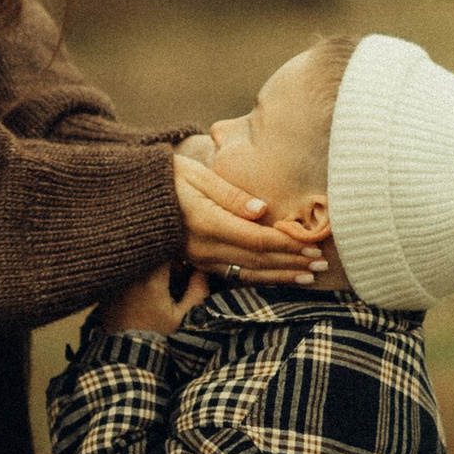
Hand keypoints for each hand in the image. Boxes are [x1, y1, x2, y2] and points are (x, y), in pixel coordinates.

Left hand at [94, 259, 211, 337]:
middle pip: (147, 253)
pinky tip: (139, 295)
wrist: (129, 356)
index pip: (165, 248)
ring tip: (155, 287)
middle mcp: (130, 275)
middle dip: (161, 259)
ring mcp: (115, 282)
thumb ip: (198, 289)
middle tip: (171, 276)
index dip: (176, 254)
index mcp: (151, 278)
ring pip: (134, 262)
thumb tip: (202, 269)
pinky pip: (121, 274)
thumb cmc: (159, 336)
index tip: (182, 267)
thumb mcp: (184, 316)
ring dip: (146, 268)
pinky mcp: (105, 291)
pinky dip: (131, 278)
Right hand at [171, 139, 332, 284]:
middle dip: (292, 263)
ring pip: (248, 273)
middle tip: (322, 265)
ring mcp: (199, 259)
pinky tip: (279, 278)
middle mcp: (203, 247)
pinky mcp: (198, 264)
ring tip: (309, 277)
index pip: (255, 238)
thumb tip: (263, 210)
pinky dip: (260, 278)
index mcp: (205, 222)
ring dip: (281, 276)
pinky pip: (234, 275)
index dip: (286, 244)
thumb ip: (230, 195)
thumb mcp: (196, 175)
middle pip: (256, 259)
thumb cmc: (167, 178)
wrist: (131, 198)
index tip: (312, 246)